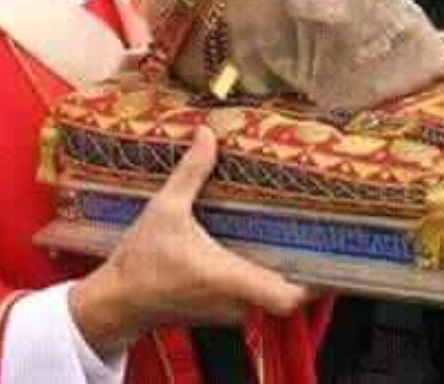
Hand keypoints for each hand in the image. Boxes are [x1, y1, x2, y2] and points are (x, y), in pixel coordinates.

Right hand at [69, 127, 307, 358]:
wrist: (114, 302)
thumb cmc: (140, 262)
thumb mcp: (165, 209)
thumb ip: (191, 172)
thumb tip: (207, 134)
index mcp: (229, 278)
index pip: (288, 296)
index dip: (314, 280)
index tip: (328, 252)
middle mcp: (234, 300)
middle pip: (287, 293)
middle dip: (301, 263)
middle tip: (314, 227)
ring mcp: (226, 309)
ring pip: (268, 294)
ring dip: (279, 268)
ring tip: (290, 230)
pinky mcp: (216, 308)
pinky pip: (250, 295)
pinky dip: (259, 273)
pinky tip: (256, 244)